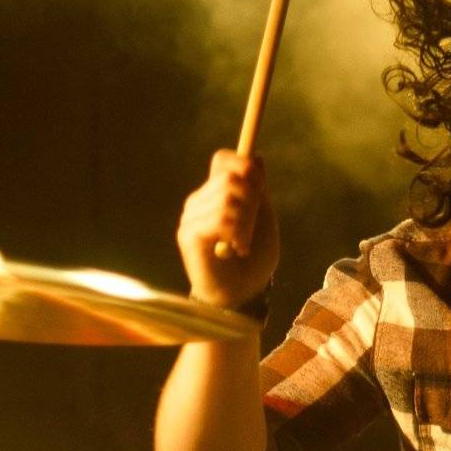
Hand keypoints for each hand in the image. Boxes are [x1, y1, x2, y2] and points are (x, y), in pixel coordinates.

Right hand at [177, 150, 279, 307]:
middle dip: (253, 201)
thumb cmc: (254, 259)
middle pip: (231, 178)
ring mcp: (191, 216)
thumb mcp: (263, 219)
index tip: (260, 188)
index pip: (223, 159)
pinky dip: (236, 234)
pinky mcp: (188, 234)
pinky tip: (235, 250)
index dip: (244, 166)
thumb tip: (256, 156)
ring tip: (243, 244)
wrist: (242, 294)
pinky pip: (220, 220)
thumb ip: (258, 190)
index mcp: (217, 193)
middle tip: (252, 227)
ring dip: (246, 224)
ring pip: (228, 199)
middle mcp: (200, 200)